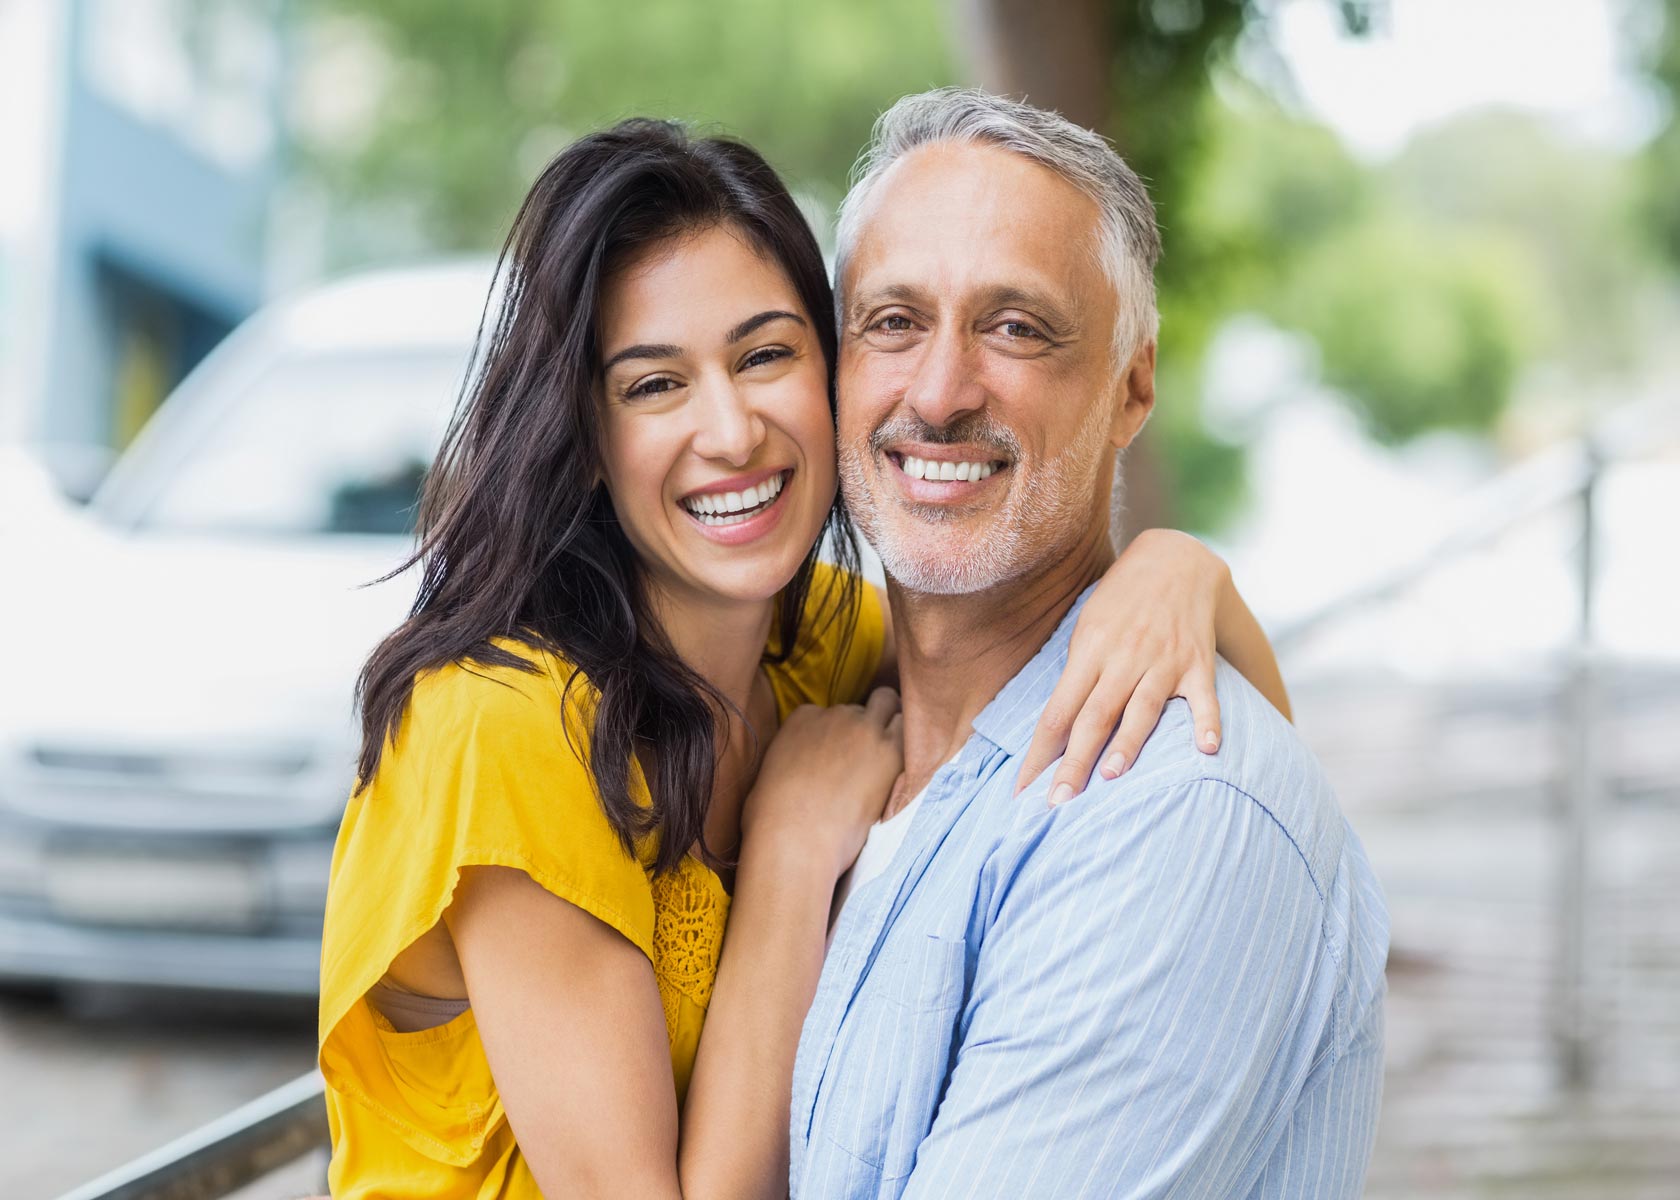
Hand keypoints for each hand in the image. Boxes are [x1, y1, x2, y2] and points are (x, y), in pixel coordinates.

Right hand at [744, 687, 903, 877]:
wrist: (795, 837)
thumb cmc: (772, 817)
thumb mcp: (772, 772)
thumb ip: (793, 756)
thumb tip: (803, 768)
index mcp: (803, 716)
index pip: (830, 713)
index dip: (838, 735)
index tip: (839, 758)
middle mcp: (835, 714)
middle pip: (862, 709)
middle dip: (866, 726)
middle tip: (869, 757)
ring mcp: (864, 728)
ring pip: (890, 705)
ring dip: (892, 725)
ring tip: (891, 757)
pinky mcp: (890, 750)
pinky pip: (909, 731)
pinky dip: (909, 743)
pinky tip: (904, 766)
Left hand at [1015, 529, 1228, 803]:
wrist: (1176, 560)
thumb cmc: (1120, 604)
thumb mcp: (1087, 630)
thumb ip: (1077, 679)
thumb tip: (1053, 734)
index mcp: (1089, 653)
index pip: (1057, 712)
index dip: (1038, 753)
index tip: (1022, 791)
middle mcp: (1123, 658)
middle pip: (1093, 716)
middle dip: (1074, 762)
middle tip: (1058, 802)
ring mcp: (1163, 661)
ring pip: (1142, 707)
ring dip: (1128, 742)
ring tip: (1111, 776)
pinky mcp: (1198, 663)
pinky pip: (1204, 697)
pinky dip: (1208, 723)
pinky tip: (1208, 749)